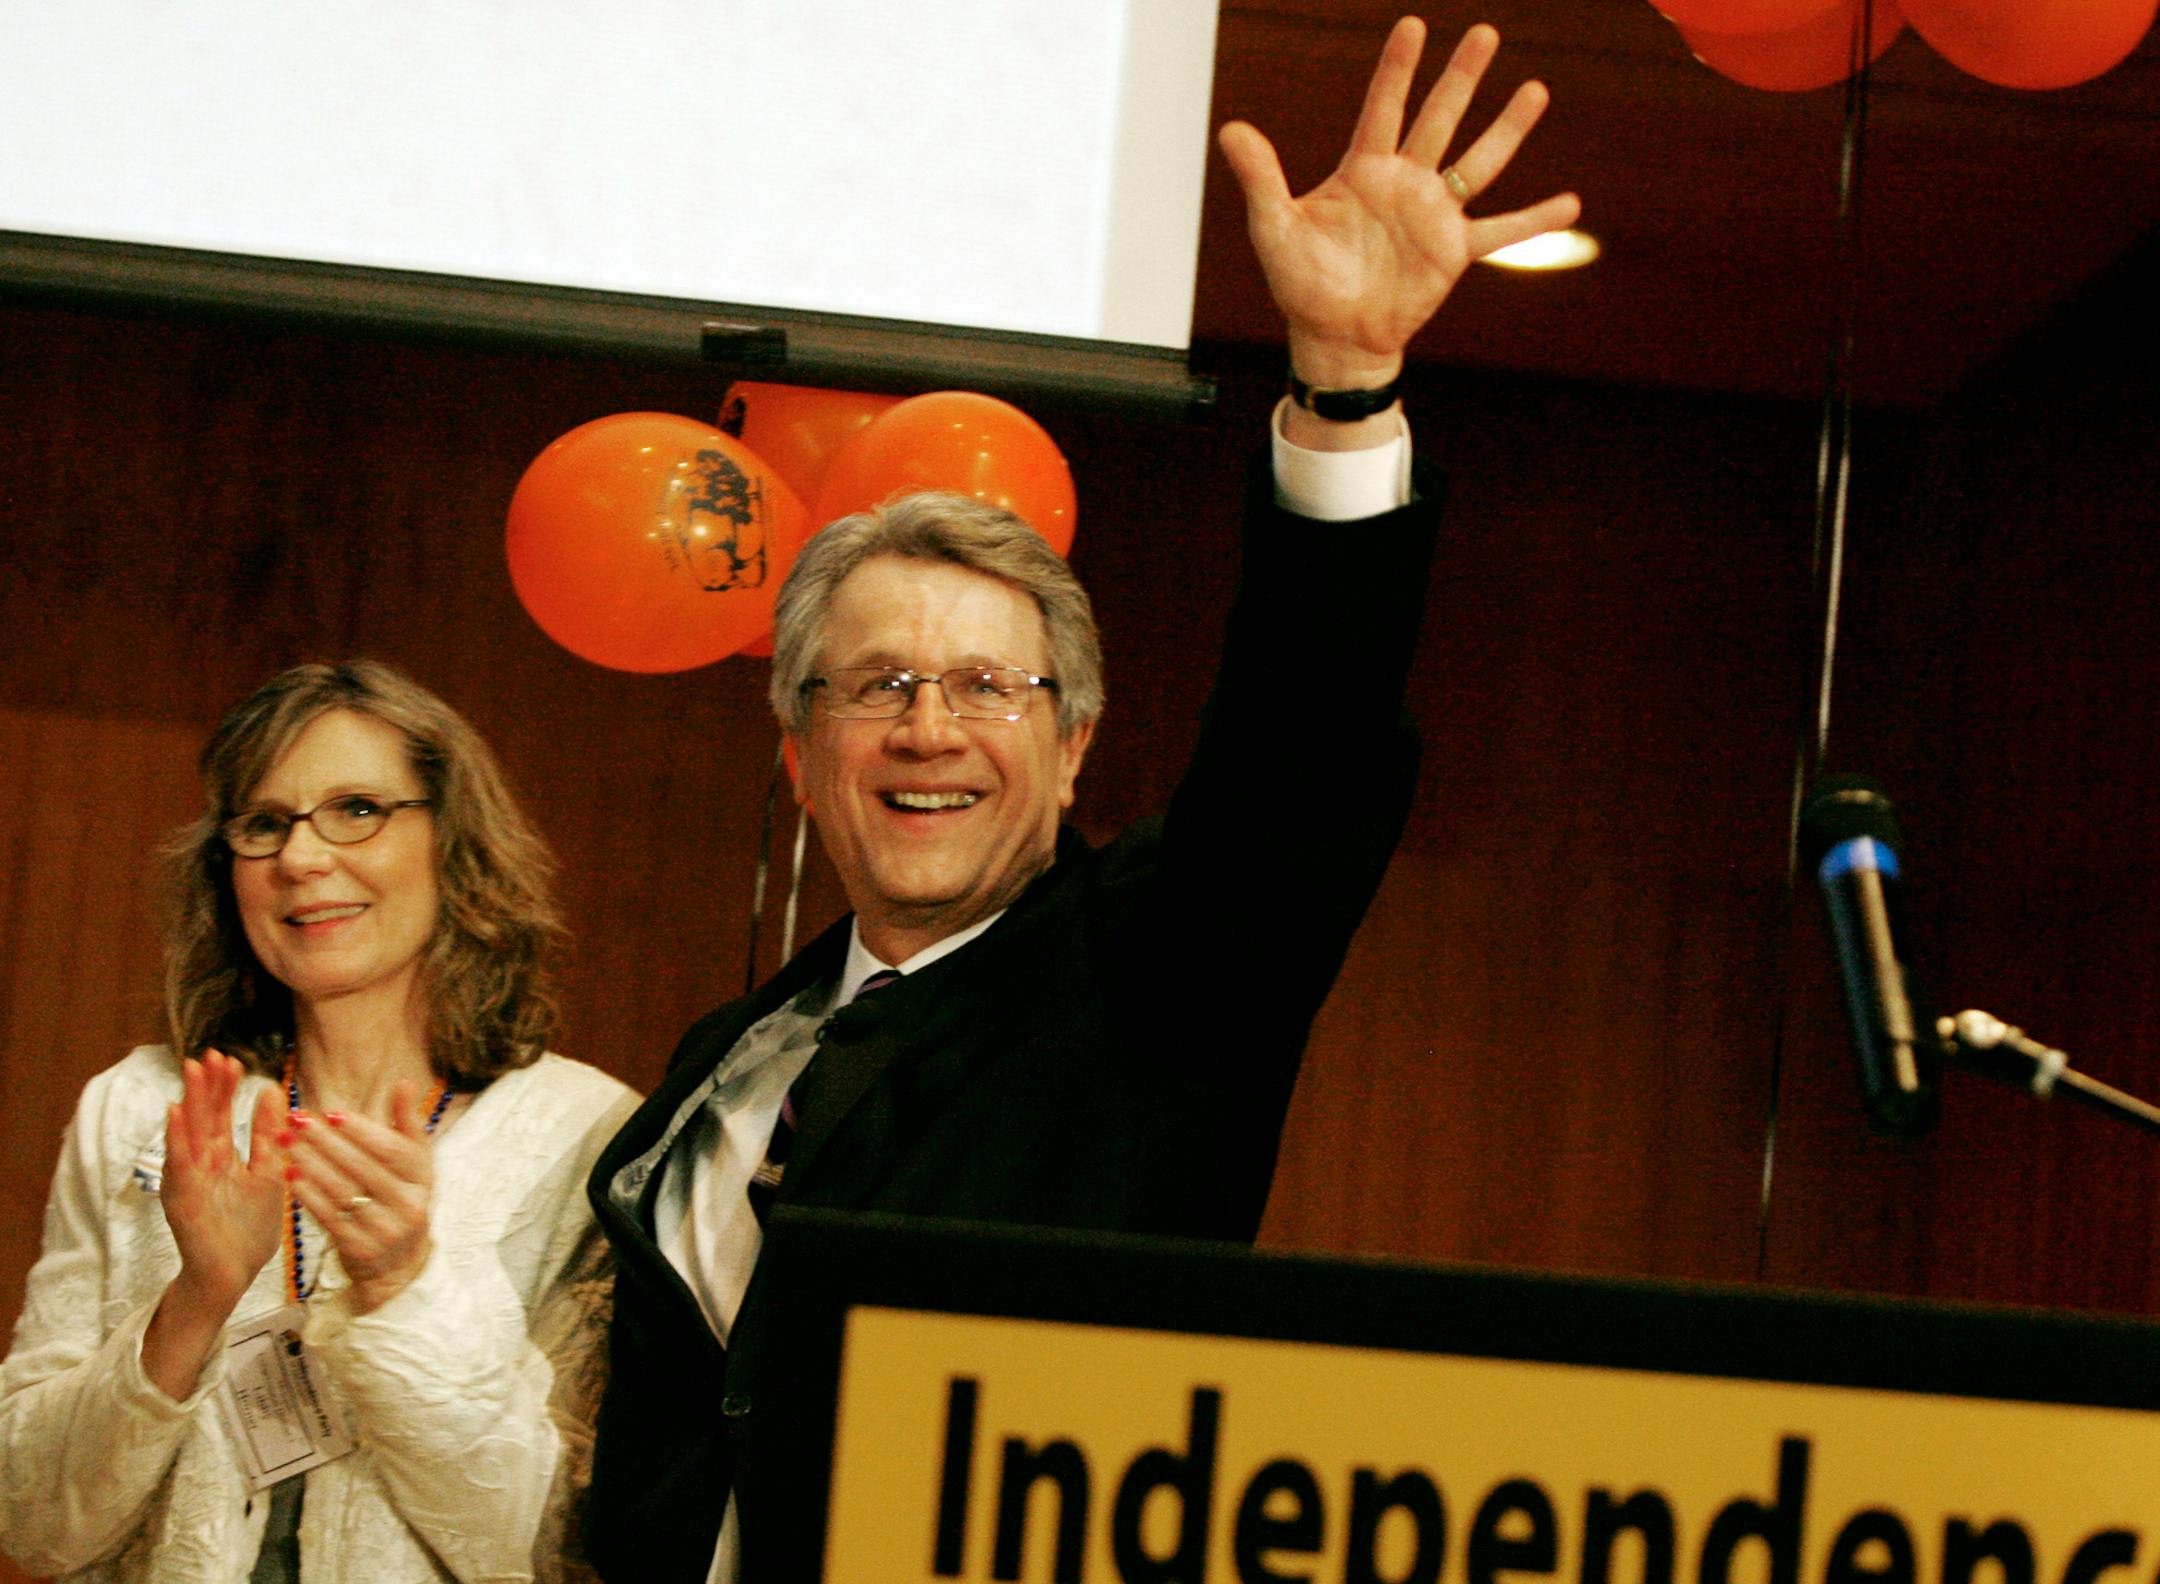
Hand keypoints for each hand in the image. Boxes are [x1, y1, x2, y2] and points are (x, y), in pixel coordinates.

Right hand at [160, 1051, 285, 1312]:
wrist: (233, 1275)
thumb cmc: (248, 1229)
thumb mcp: (267, 1172)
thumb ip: (265, 1134)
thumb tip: (270, 1091)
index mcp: (221, 1158)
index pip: (220, 1114)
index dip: (224, 1087)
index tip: (232, 1059)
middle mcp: (201, 1165)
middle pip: (202, 1117)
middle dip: (205, 1086)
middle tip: (210, 1054)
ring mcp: (189, 1181)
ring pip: (188, 1133)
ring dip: (189, 1102)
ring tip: (192, 1070)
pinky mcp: (183, 1199)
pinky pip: (179, 1165)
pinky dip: (176, 1139)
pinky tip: (175, 1114)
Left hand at [282, 1083, 437, 1315]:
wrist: (400, 1265)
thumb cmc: (402, 1199)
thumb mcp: (415, 1163)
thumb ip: (406, 1124)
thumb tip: (403, 1083)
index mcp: (424, 1178)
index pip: (391, 1149)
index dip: (361, 1130)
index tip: (329, 1112)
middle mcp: (409, 1205)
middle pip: (362, 1168)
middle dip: (326, 1141)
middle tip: (296, 1120)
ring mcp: (386, 1230)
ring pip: (343, 1191)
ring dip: (311, 1163)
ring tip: (286, 1142)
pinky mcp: (361, 1249)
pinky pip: (330, 1218)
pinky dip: (309, 1195)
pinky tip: (291, 1175)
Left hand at [1218, 17, 1580, 389]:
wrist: (1333, 335)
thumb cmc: (1301, 281)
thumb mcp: (1274, 228)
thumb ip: (1261, 178)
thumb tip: (1230, 129)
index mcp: (1363, 169)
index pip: (1382, 107)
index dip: (1397, 69)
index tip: (1413, 25)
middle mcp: (1404, 182)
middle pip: (1438, 119)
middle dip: (1460, 77)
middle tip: (1485, 33)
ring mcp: (1433, 215)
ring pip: (1477, 163)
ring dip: (1506, 129)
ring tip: (1535, 89)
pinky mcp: (1453, 252)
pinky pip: (1501, 231)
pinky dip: (1535, 220)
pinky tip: (1571, 204)